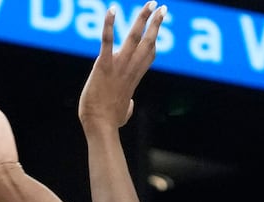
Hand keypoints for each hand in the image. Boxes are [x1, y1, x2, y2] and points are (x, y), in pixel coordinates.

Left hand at [78, 3, 166, 129]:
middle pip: (149, 42)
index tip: (157, 29)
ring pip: (135, 37)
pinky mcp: (103, 65)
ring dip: (143, 18)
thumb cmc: (109, 122)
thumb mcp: (123, 113)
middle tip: (162, 8)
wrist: (100, 126)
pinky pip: (107, 40)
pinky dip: (109, 24)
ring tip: (151, 3)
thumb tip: (128, 107)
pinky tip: (112, 10)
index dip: (154, 42)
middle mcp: (130, 69)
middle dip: (156, 23)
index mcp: (134, 78)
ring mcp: (118, 66)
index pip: (149, 56)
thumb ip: (127, 106)